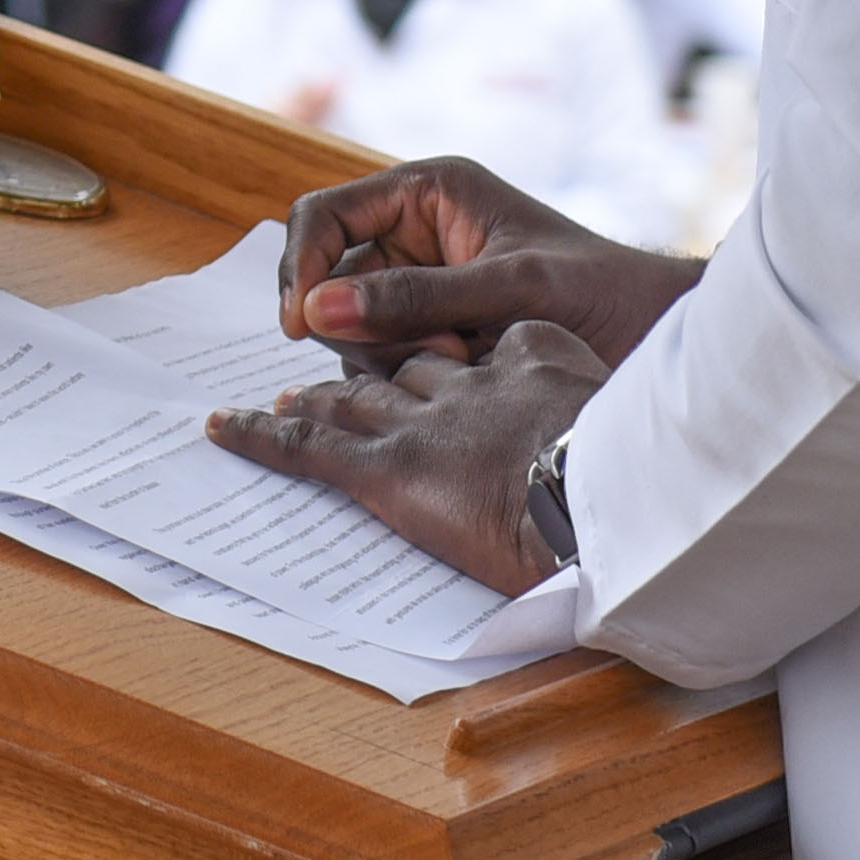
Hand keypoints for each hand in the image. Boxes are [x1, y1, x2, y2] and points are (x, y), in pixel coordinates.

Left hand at [205, 317, 607, 591]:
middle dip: (379, 372)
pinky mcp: (383, 467)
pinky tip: (223, 427)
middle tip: (349, 374)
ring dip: (318, 398)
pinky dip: (260, 435)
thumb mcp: (636, 432)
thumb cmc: (635, 481)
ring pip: (353, 399)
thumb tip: (616, 460)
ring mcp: (420, 424)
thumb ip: (616, 428)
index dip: (461, 361)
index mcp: (535, 368)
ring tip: (290, 396)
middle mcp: (469, 386)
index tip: (450, 361)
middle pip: (410, 371)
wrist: (602, 504)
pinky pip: (306, 447)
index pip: (488, 355)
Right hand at [278, 158, 699, 372]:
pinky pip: (383, 351)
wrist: (660, 337)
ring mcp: (422, 281)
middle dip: (360, 319)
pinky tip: (466, 368)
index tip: (300, 323)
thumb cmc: (602, 292)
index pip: (325, 215)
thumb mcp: (510, 289)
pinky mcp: (434, 326)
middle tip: (432, 348)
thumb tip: (318, 310)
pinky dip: (409, 370)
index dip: (303, 264)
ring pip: (352, 321)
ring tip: (462, 357)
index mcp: (428, 191)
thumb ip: (415, 298)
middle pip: (330, 275)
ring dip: (390, 350)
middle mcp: (415, 230)